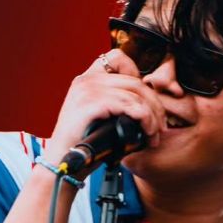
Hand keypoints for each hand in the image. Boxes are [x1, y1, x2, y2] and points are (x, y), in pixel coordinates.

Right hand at [44, 47, 165, 168]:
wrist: (62, 164)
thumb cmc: (83, 146)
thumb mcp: (101, 117)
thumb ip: (117, 103)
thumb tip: (147, 103)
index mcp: (87, 80)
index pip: (118, 58)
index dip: (138, 74)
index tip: (146, 101)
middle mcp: (85, 80)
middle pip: (135, 81)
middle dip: (155, 104)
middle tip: (160, 126)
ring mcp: (86, 90)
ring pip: (136, 94)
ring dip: (152, 116)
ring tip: (154, 135)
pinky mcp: (90, 104)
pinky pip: (128, 105)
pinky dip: (144, 119)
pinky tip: (147, 133)